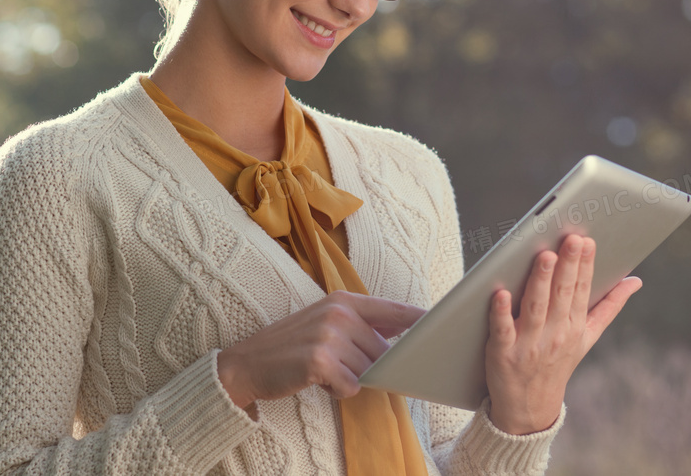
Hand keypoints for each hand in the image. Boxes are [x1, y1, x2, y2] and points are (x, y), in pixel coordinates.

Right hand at [216, 291, 426, 408]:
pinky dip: (340, 390)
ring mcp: (329, 336)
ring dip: (351, 379)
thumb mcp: (324, 322)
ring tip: (325, 371)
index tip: (442, 324)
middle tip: (340, 365)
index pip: (393, 310)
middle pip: (382, 350)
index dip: (419, 319)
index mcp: (342, 301)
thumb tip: (401, 338)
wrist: (248, 363)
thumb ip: (360, 326)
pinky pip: (351, 385)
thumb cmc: (291, 346)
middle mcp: (338, 314)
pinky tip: (320, 381)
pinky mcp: (321, 361)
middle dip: (369, 365)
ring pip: (369, 370)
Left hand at [484, 233, 642, 434]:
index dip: (584, 264)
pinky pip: (502, 328)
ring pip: (535, 306)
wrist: (529, 404)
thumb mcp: (587, 337)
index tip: (587, 240)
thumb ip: (608, 307)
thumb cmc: (557, 361)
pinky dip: (501, 311)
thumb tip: (635, 281)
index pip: (581, 289)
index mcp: (574, 325)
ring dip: (540, 281)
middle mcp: (555, 333)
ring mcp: (528, 343)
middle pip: (561, 293)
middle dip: (567, 265)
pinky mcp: (502, 351)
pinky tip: (499, 292)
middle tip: (571, 238)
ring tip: (545, 256)